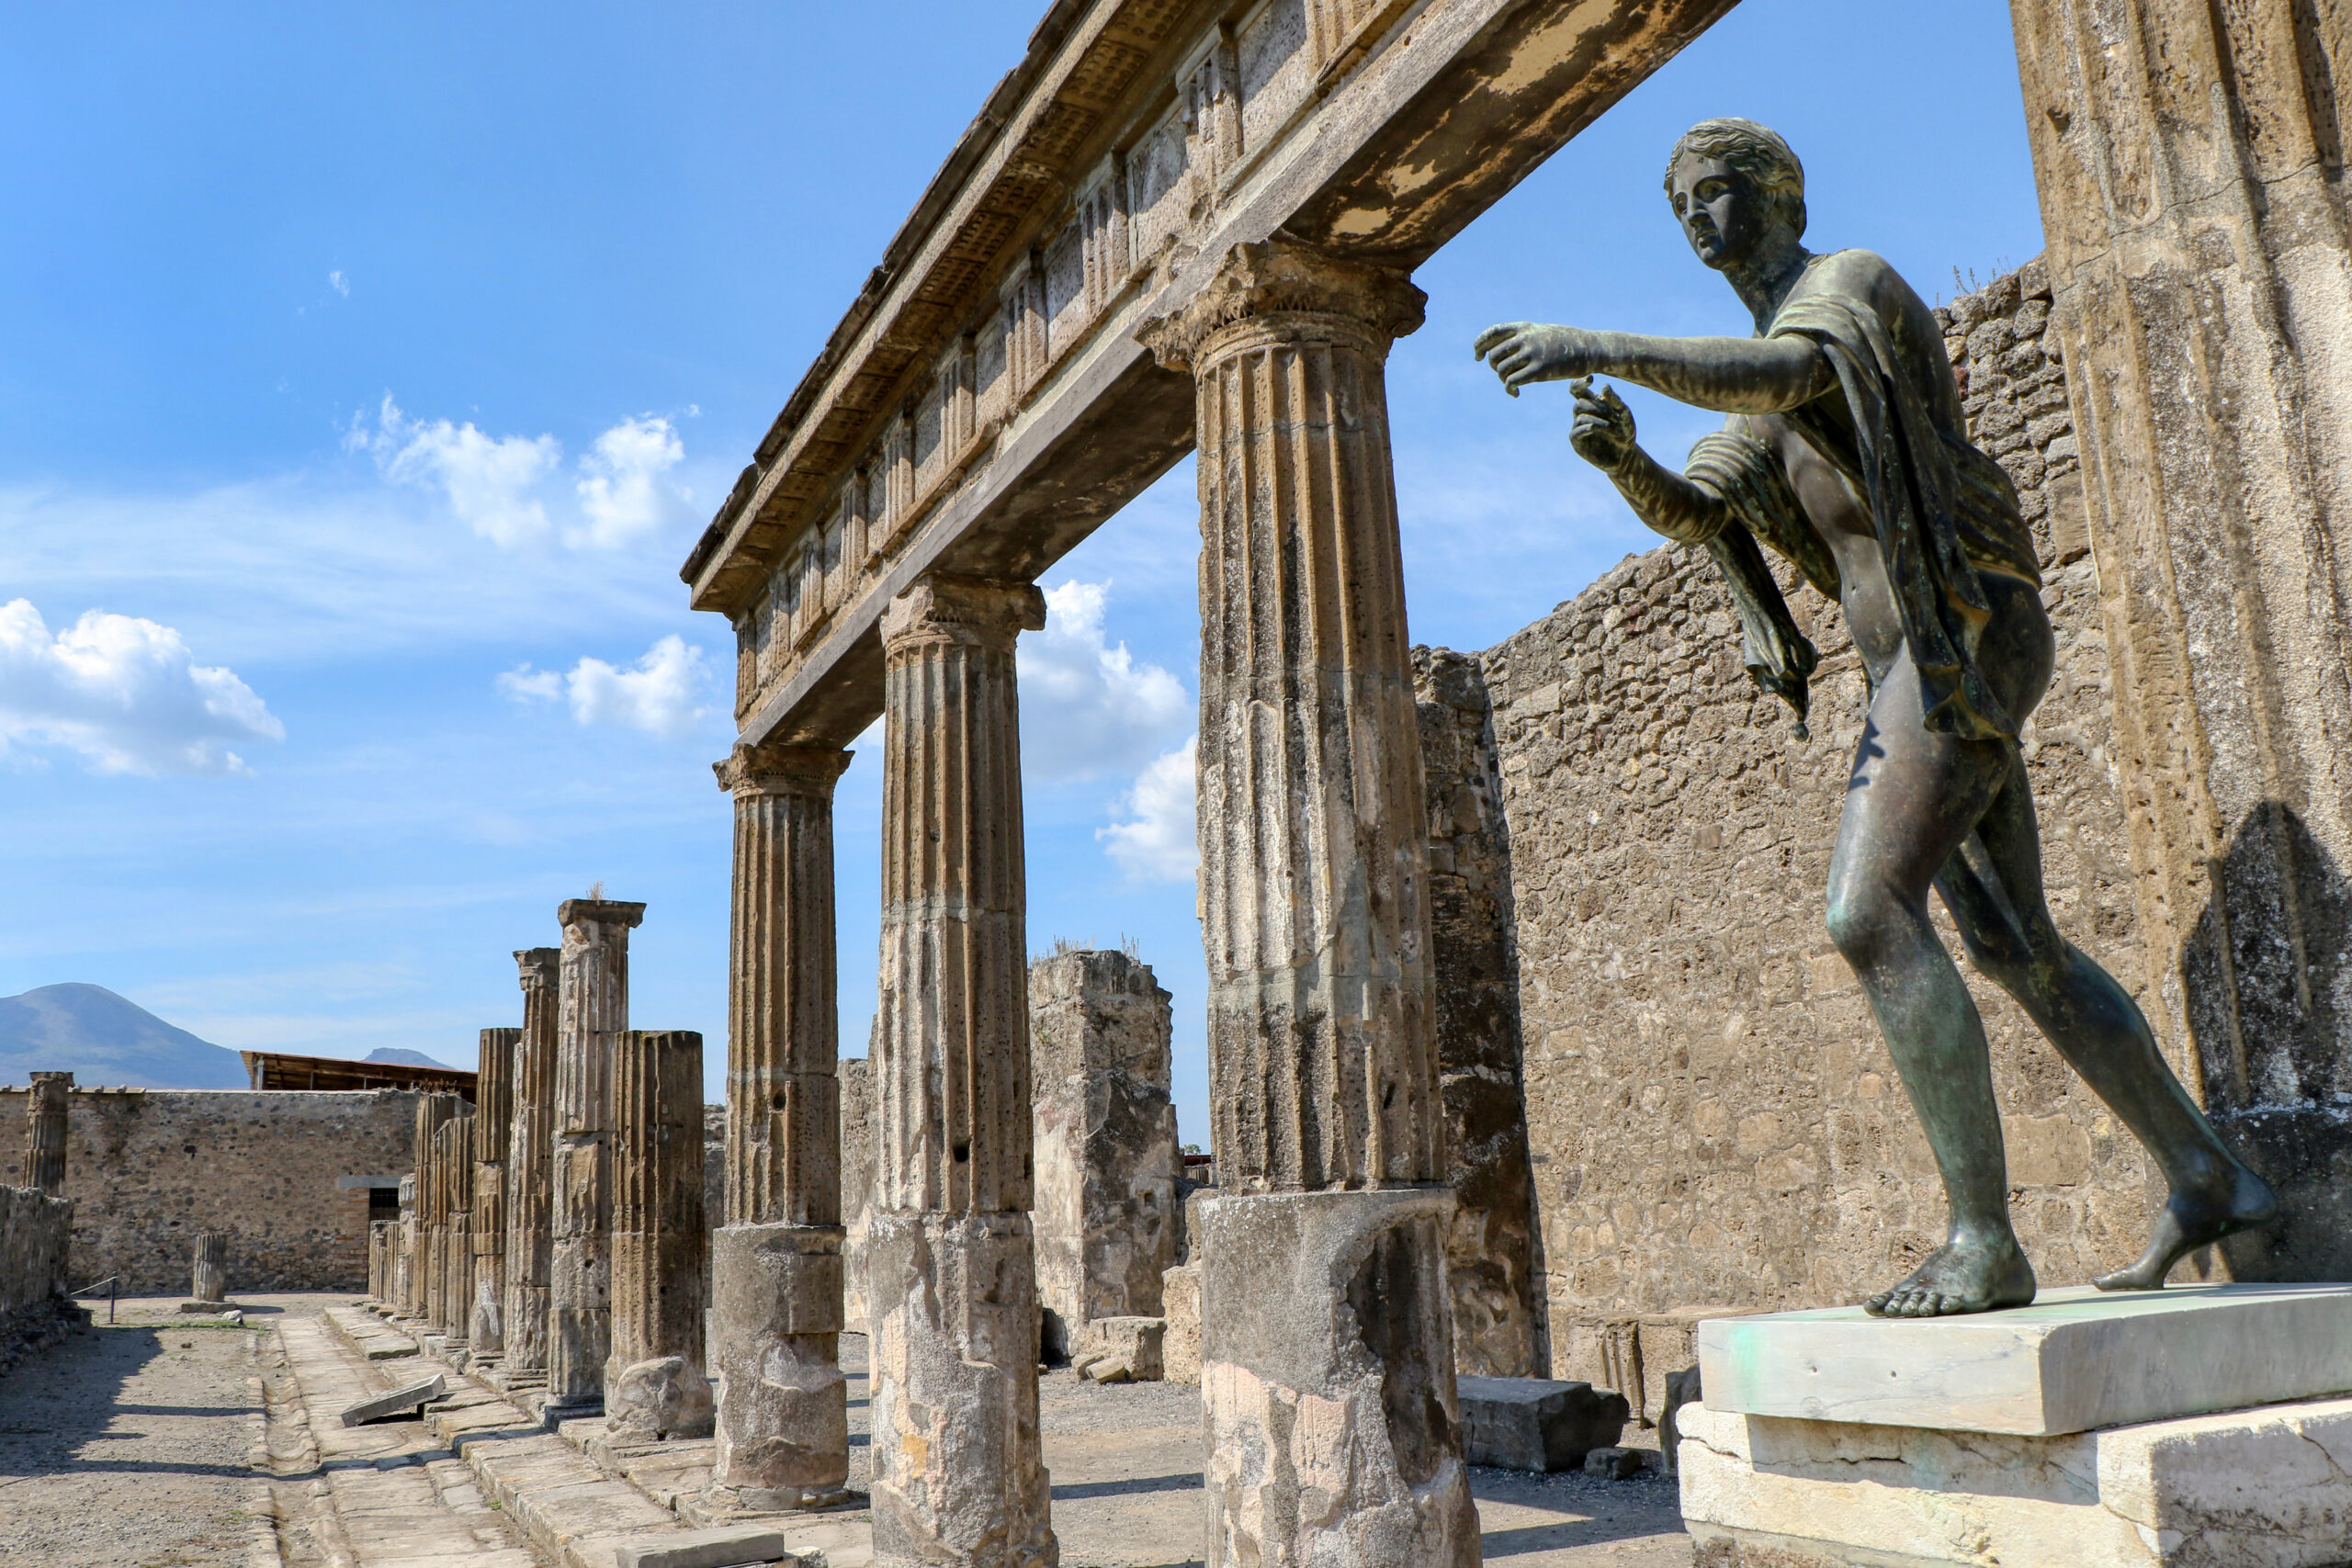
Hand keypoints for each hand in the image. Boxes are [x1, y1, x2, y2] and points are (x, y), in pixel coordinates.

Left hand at [1473, 322, 1605, 395]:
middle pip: (1494, 355)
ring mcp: (1532, 353)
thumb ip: (1522, 338)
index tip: (1477, 356)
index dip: (1480, 344)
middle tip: (1504, 375)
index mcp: (1525, 327)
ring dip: (1503, 380)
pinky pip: (1512, 381)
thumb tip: (1499, 354)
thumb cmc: (1564, 344)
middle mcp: (1526, 338)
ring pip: (1501, 370)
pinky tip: (1516, 394)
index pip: (1493, 332)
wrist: (1589, 348)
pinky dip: (1509, 390)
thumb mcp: (1541, 333)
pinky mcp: (1539, 369)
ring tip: (1513, 384)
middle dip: (1494, 368)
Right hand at [1569, 377, 1636, 470]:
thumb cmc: (1625, 432)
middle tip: (1613, 414)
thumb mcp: (1624, 415)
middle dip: (1596, 407)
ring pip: (1580, 416)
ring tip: (1612, 428)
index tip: (1591, 379)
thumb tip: (1604, 386)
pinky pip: (1577, 431)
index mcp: (1592, 404)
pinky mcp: (1577, 443)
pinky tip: (1597, 428)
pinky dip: (1588, 428)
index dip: (1579, 382)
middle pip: (1579, 403)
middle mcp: (1582, 415)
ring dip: (1598, 419)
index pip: (1577, 390)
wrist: (1625, 456)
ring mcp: (1578, 428)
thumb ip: (1615, 401)